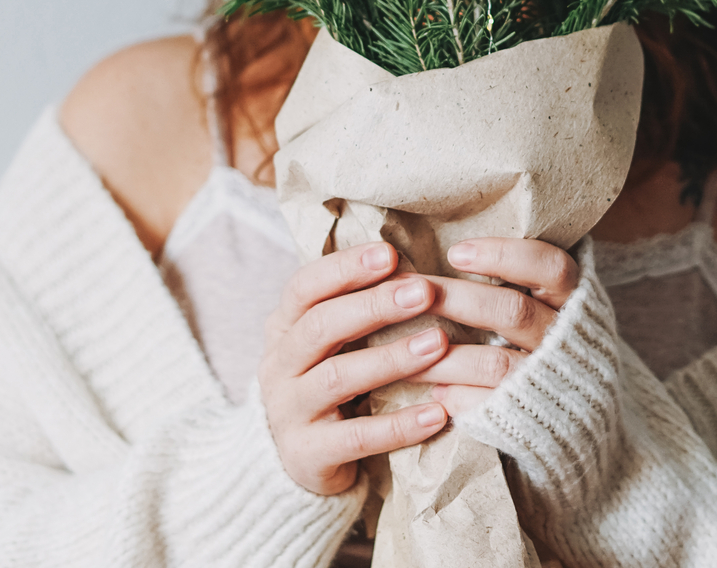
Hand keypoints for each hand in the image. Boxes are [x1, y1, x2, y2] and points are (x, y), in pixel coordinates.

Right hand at [259, 242, 454, 495]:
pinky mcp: (306, 455)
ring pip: (338, 377)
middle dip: (374, 305)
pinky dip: (399, 425)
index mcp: (282, 328)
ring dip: (392, 358)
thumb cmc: (329, 385)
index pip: (304, 287)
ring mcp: (288, 411)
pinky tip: (438, 413)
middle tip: (424, 291)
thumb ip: (358, 310)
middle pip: (321, 326)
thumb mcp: (331, 344)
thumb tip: (416, 269)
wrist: (297, 462)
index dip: (345, 269)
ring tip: (439, 343)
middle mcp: (278, 365)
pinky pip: (357, 438)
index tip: (390, 253)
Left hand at [408, 238, 579, 416]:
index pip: (551, 267)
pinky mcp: (532, 422)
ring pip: (494, 363)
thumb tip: (455, 249)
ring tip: (402, 347)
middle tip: (415, 291)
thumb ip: (524, 282)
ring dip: (444, 356)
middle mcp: (565, 341)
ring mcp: (549, 383)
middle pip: (513, 312)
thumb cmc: (553, 349)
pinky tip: (433, 391)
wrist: (586, 423)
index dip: (505, 255)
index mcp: (576, 304)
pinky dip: (457, 397)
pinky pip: (489, 407)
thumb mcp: (553, 309)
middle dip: (458, 300)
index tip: (456, 253)